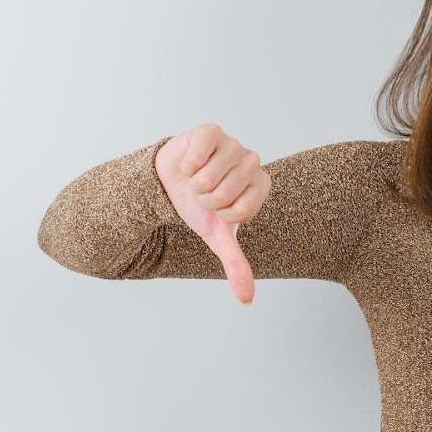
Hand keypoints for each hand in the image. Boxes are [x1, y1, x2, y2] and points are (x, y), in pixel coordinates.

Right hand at [154, 124, 271, 304]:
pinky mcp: (211, 131)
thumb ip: (236, 265)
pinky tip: (189, 163)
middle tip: (204, 192)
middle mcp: (253, 161)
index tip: (217, 208)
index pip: (240, 211)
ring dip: (194, 183)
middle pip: (224, 194)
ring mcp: (233, 144)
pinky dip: (187, 165)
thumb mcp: (217, 237)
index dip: (220, 215)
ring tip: (196, 179)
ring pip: (209, 176)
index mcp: (261, 186)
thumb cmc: (200, 207)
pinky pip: (199, 155)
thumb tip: (247, 301)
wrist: (171, 183)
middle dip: (206, 199)